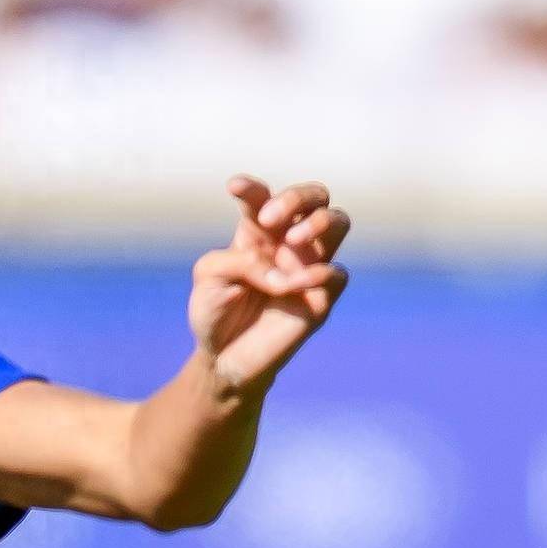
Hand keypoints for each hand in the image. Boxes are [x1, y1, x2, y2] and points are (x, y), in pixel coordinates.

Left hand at [190, 176, 350, 397]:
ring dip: (319, 221)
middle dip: (297, 197)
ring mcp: (307, 268)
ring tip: (293, 239)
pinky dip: (320, 272)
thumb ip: (238, 260)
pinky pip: (337, 274)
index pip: (263, 197)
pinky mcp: (320, 299)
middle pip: (316, 197)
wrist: (223, 359)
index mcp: (257, 231)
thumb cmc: (214, 313)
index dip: (252, 187)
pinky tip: (292, 283)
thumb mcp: (208, 277)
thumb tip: (280, 273)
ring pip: (338, 222)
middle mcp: (287, 243)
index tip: (234, 188)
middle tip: (269, 218)